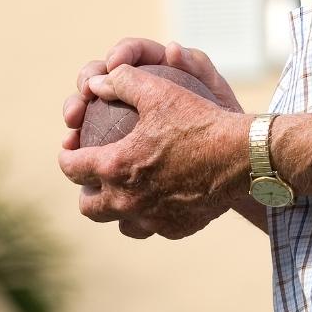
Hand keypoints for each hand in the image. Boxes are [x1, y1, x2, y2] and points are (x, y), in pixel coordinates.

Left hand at [58, 52, 250, 239]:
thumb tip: (97, 82)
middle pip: (88, 205)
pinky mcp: (178, 227)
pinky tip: (164, 203)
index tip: (73, 147)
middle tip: (99, 175)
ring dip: (118, 210)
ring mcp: (153, 218)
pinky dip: (154, 216)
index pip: (71, 167)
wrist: (244, 156)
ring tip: (128, 195)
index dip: (67, 155)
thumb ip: (124, 82)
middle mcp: (127, 199)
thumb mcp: (161, 91)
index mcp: (115, 167)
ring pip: (120, 224)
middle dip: (87, 190)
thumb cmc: (202, 121)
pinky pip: (156, 228)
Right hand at [62, 38, 242, 150]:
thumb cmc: (223, 119)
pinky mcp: (115, 137)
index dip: (120, 53)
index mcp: (158, 66)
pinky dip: (80, 139)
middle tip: (86, 95)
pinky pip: (92, 135)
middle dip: (87, 79)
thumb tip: (171, 48)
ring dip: (76, 109)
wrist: (226, 156)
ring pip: (90, 105)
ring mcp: (122, 112)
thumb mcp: (215, 92)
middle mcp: (136, 86)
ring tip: (73, 122)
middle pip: (101, 73)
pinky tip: (73, 147)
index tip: (114, 65)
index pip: (133, 52)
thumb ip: (197, 66)